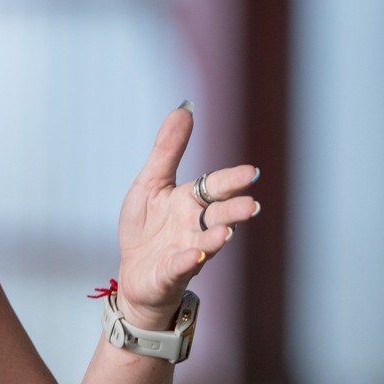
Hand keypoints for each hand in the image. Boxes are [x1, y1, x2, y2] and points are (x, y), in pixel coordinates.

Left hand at [114, 104, 258, 330]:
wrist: (133, 272)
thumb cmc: (146, 227)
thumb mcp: (150, 182)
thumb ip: (167, 150)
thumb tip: (184, 109)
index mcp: (191, 201)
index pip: (215, 187)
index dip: (231, 180)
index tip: (250, 172)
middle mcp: (195, 226)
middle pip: (219, 215)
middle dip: (234, 211)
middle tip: (250, 206)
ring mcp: (186, 251)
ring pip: (207, 243)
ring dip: (216, 238)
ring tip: (225, 233)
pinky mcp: (170, 274)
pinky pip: (179, 267)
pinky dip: (187, 261)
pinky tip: (194, 254)